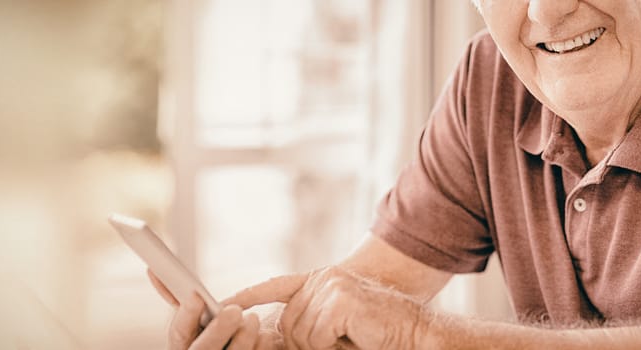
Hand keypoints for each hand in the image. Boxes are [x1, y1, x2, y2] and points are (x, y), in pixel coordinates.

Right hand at [148, 270, 279, 349]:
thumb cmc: (204, 337)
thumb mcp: (190, 322)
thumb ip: (177, 301)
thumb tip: (154, 272)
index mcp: (181, 345)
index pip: (179, 332)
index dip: (185, 314)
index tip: (196, 296)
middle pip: (203, 349)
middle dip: (218, 329)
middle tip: (234, 311)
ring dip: (242, 339)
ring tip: (253, 319)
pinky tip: (266, 337)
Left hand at [226, 266, 433, 349]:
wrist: (416, 333)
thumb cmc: (377, 334)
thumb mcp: (335, 325)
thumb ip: (308, 322)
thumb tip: (272, 332)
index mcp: (320, 281)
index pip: (276, 286)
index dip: (249, 295)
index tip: (225, 302)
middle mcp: (323, 279)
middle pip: (285, 321)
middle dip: (303, 344)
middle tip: (338, 342)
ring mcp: (331, 287)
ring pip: (300, 332)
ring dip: (321, 346)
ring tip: (350, 338)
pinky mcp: (340, 300)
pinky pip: (316, 335)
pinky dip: (332, 345)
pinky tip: (354, 336)